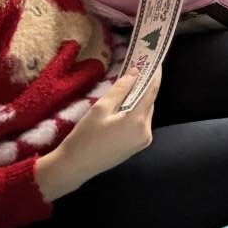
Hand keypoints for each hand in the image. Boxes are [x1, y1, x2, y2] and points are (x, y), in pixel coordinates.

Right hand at [36, 66, 159, 202]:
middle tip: (136, 69)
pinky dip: (134, 112)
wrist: (74, 167)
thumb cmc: (85, 137)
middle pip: (149, 102)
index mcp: (138, 121)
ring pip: (144, 112)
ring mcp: (143, 141)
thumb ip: (120, 89)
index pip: (152, 91)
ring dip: (138, 99)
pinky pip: (140, 123)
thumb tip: (135, 73)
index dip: (153, 74)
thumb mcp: (100, 109)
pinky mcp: (136, 146)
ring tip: (127, 86)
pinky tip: (123, 106)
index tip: (153, 60)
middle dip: (143, 86)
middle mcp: (146, 132)